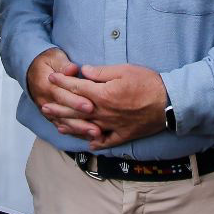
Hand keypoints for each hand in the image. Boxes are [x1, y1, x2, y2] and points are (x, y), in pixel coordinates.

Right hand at [27, 48, 102, 141]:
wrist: (31, 70)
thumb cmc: (47, 62)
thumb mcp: (54, 57)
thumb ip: (63, 64)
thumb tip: (72, 69)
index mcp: (47, 85)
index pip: (62, 95)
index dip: (76, 102)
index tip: (90, 106)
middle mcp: (46, 101)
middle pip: (65, 113)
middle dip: (81, 122)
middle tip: (97, 128)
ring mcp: (48, 111)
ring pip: (65, 123)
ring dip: (80, 131)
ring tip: (95, 135)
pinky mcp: (51, 116)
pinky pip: (63, 127)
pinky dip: (75, 133)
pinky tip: (86, 138)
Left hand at [48, 63, 167, 149]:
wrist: (169, 103)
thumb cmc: (148, 83)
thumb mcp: (124, 70)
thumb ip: (101, 72)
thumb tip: (83, 71)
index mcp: (102, 95)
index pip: (77, 88)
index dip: (62, 82)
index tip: (51, 78)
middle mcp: (103, 112)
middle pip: (76, 110)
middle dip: (59, 107)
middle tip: (44, 107)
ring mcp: (112, 126)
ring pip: (86, 127)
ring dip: (71, 126)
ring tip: (57, 125)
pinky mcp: (123, 134)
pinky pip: (106, 141)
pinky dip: (96, 142)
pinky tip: (88, 143)